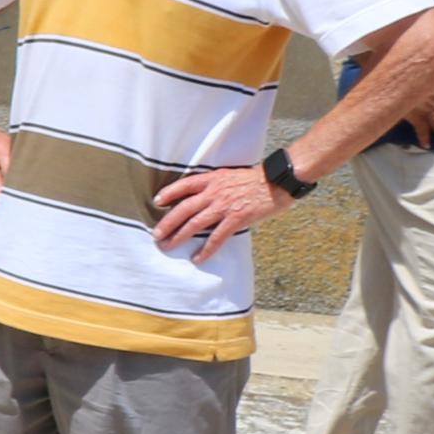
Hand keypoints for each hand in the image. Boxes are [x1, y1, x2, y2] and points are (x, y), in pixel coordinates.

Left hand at [152, 160, 293, 260]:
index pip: (184, 186)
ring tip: (167, 245)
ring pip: (195, 224)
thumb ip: (213, 185)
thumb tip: (200, 196)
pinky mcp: (236, 219)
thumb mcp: (228, 175)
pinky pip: (217, 237)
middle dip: (167, 223)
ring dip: (179, 236)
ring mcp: (224, 207)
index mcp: (212, 180)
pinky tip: (197, 257)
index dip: (168, 193)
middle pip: (184, 208)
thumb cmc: (255, 178)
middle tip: (156, 234)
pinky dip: (206, 249)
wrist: (278, 181)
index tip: (156, 202)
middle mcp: (214, 193)